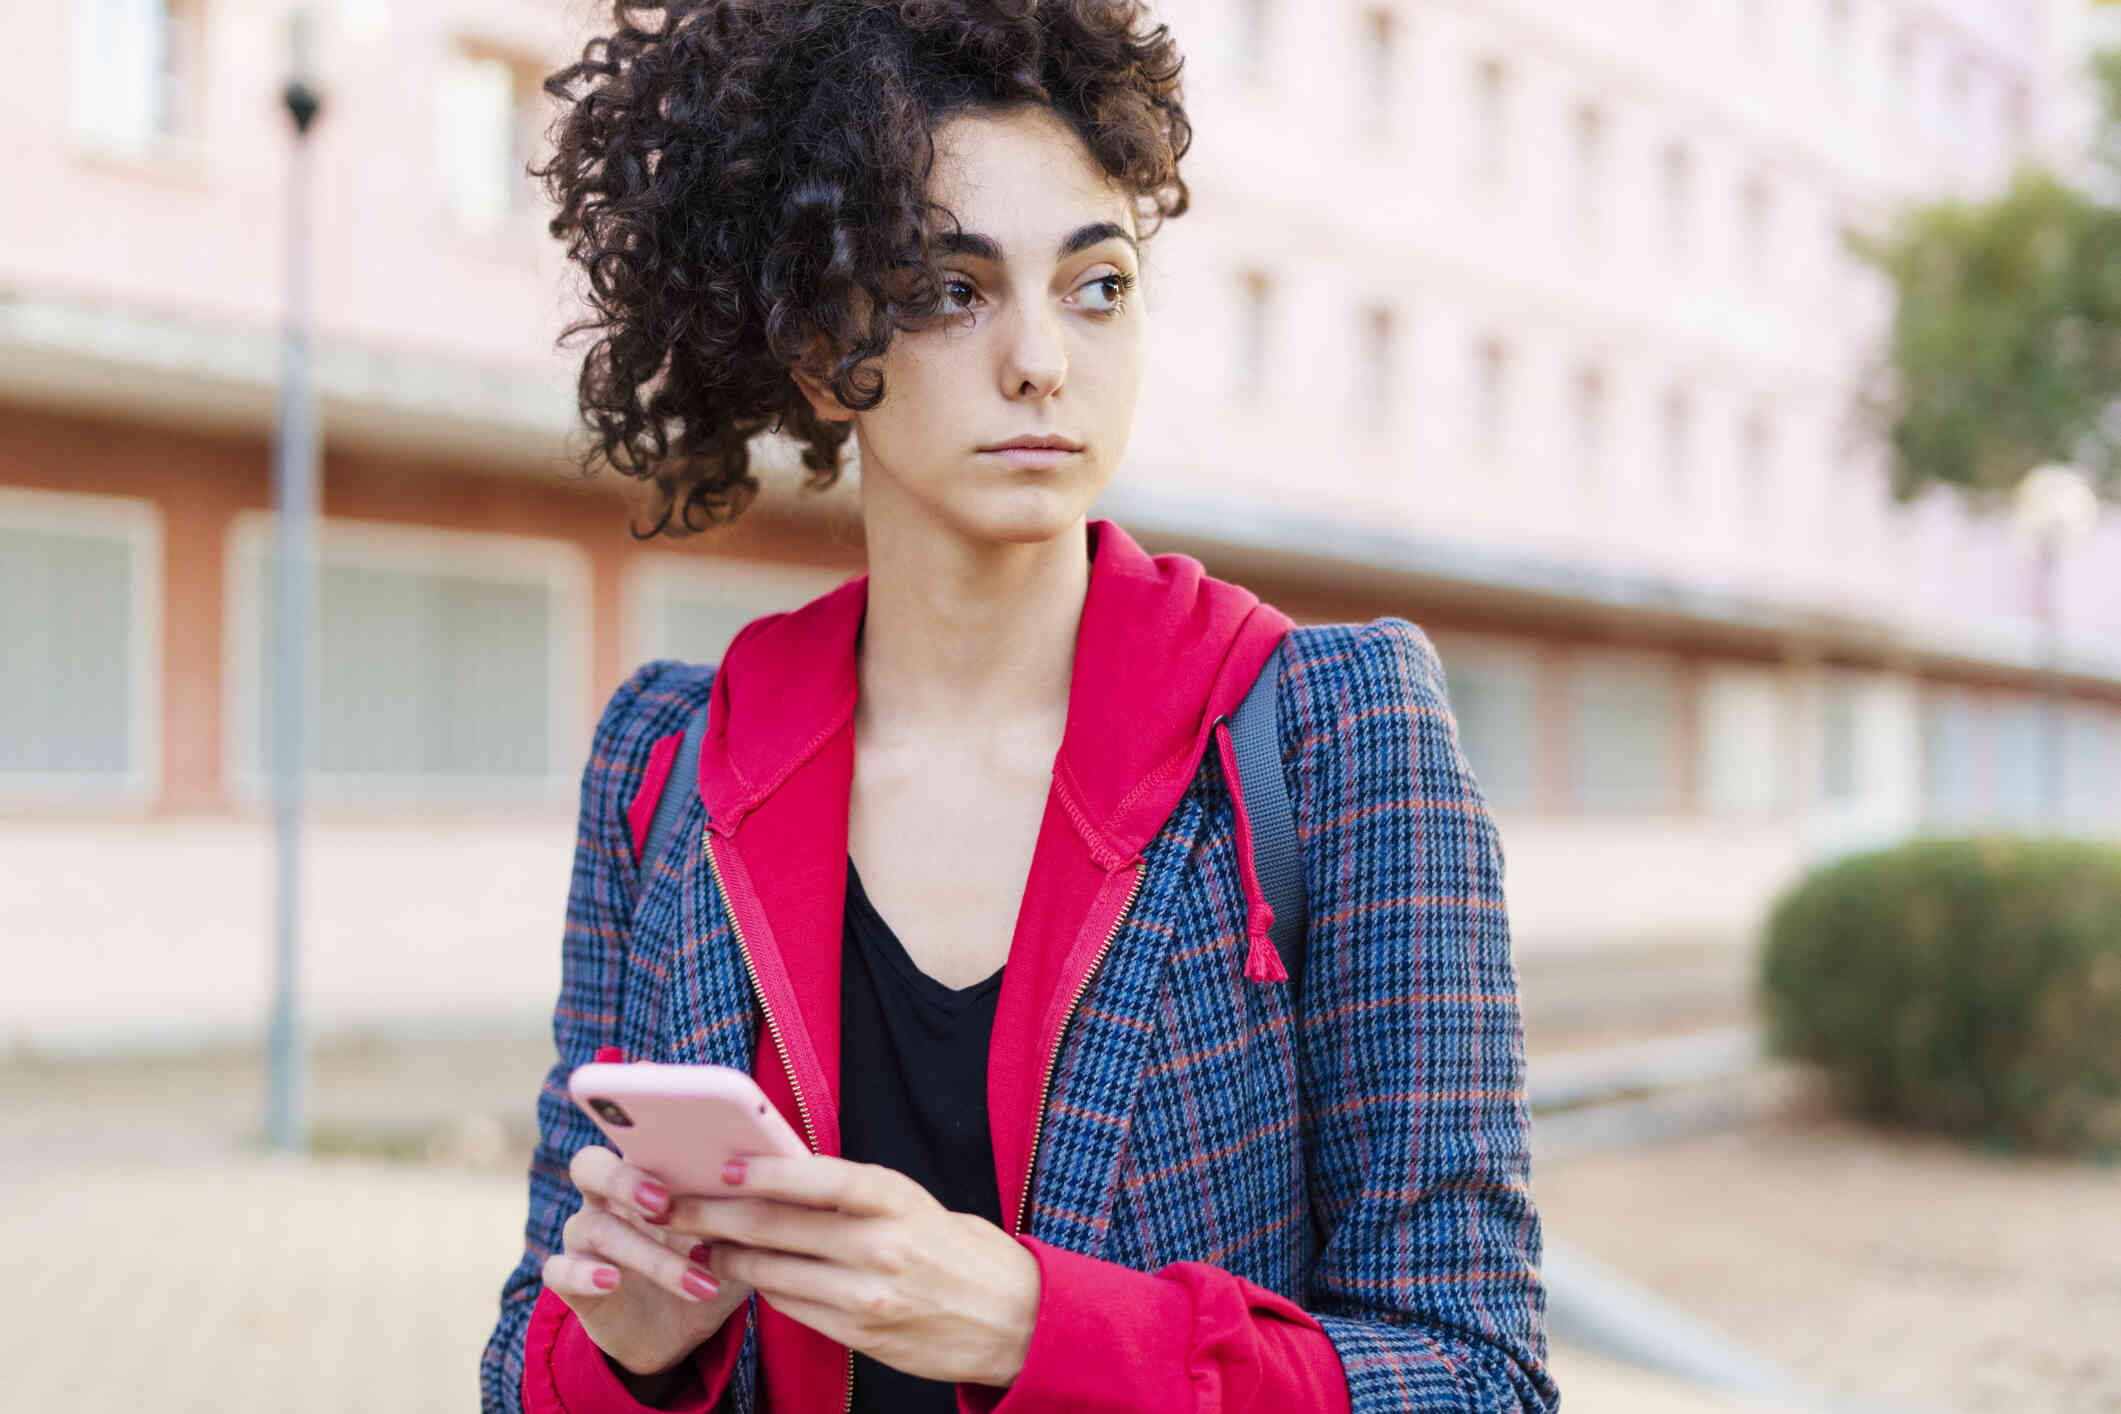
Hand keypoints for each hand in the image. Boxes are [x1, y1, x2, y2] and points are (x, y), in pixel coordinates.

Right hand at [543, 1145, 756, 1378]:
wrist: (685, 1329)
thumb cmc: (714, 1261)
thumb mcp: (739, 1233)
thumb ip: (750, 1202)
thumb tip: (789, 1171)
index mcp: (646, 1170)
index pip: (627, 1130)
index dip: (640, 1123)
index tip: (680, 1130)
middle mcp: (607, 1197)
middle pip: (590, 1165)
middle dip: (625, 1178)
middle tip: (665, 1201)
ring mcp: (586, 1238)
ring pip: (594, 1227)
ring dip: (648, 1254)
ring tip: (698, 1279)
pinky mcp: (573, 1283)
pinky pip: (559, 1271)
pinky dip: (582, 1273)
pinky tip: (611, 1280)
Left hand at [669, 1153, 1041, 1388]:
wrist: (1015, 1319)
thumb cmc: (962, 1251)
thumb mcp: (919, 1205)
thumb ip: (859, 1196)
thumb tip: (784, 1175)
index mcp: (897, 1199)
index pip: (818, 1179)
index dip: (764, 1171)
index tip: (720, 1165)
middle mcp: (881, 1244)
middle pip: (779, 1226)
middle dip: (717, 1216)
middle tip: (675, 1205)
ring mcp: (868, 1294)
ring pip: (775, 1271)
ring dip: (728, 1257)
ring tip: (699, 1245)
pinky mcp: (861, 1333)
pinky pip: (794, 1307)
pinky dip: (764, 1288)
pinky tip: (746, 1275)